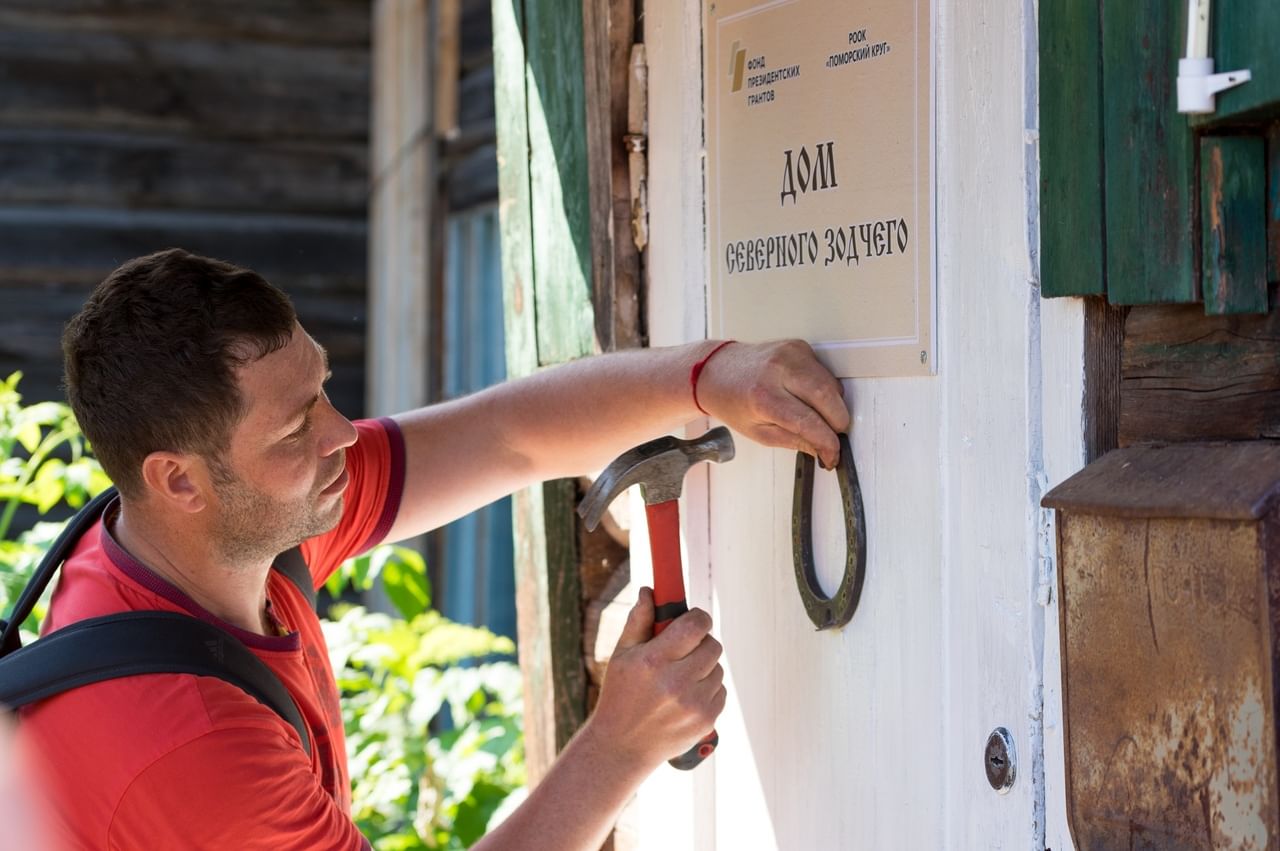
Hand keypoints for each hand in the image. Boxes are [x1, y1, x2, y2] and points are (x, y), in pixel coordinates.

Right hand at [587, 588, 725, 769]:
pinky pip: (721, 690)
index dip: (698, 618)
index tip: (693, 620)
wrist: (623, 746)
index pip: (695, 626)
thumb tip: (649, 591)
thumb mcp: (622, 655)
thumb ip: (639, 621)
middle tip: (684, 650)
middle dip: (700, 642)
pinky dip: (708, 688)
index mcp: (654, 661)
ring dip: (704, 667)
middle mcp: (676, 683)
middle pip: (712, 645)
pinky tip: (686, 696)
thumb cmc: (620, 696)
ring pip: (718, 668)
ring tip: (680, 677)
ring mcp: (694, 704)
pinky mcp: (706, 719)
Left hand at [695, 339, 849, 467]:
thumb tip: (822, 449)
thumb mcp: (758, 432)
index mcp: (763, 397)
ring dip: (834, 405)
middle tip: (833, 435)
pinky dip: (825, 388)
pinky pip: (824, 371)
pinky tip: (809, 396)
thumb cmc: (732, 401)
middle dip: (838, 422)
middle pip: (827, 398)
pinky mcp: (798, 346)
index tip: (832, 453)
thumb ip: (793, 441)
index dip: (826, 441)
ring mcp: (790, 354)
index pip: (808, 422)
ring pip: (831, 384)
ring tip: (818, 417)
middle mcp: (778, 371)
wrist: (717, 371)